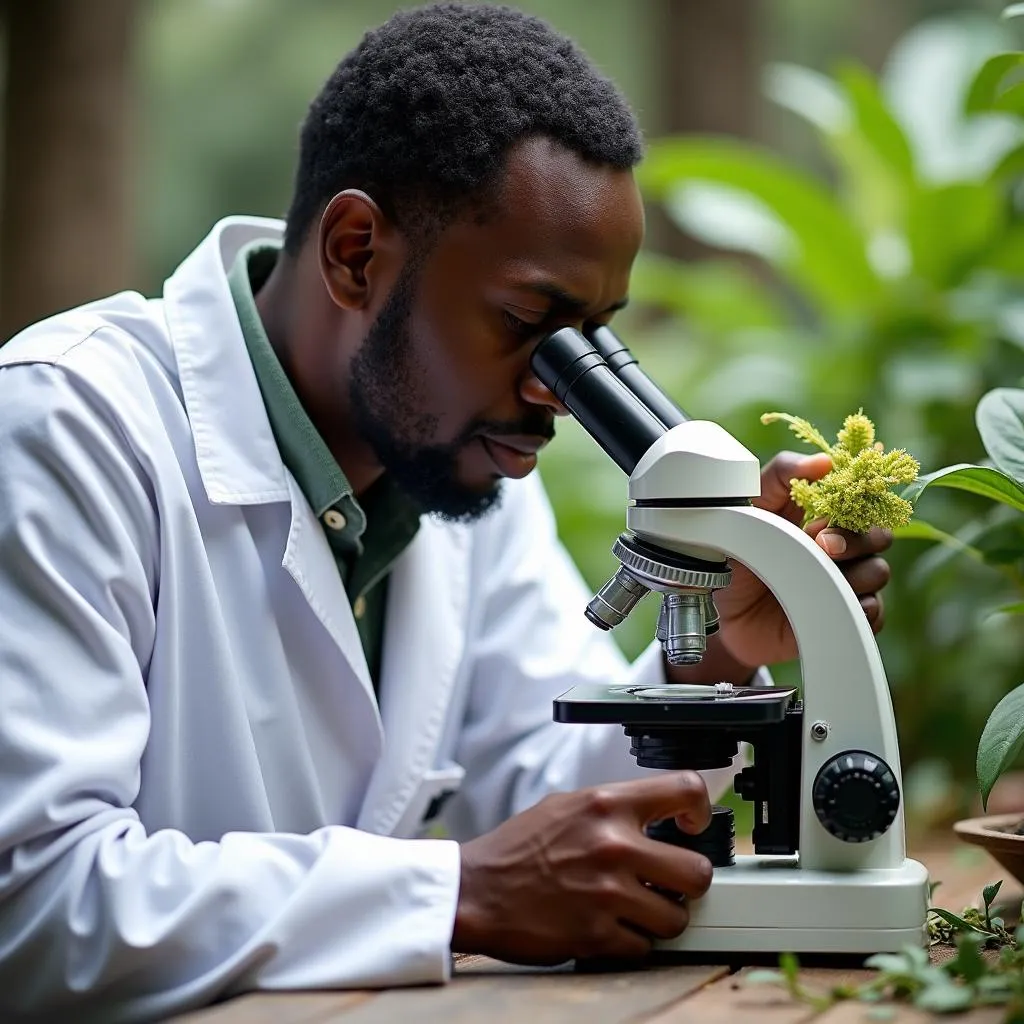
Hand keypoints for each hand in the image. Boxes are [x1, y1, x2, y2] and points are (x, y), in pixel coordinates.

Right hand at [452, 772, 712, 963]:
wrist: (477, 890)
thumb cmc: (518, 849)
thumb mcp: (566, 806)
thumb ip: (613, 808)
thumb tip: (656, 815)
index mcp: (606, 804)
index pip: (685, 789)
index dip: (700, 810)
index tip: (692, 826)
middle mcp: (613, 845)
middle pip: (698, 871)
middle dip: (687, 882)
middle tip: (669, 882)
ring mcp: (608, 893)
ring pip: (677, 916)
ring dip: (661, 917)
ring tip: (636, 908)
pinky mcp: (597, 935)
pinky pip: (645, 946)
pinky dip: (632, 941)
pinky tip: (611, 926)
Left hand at [712, 450, 891, 669]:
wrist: (727, 613)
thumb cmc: (740, 557)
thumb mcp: (752, 508)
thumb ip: (781, 476)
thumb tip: (824, 460)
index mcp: (824, 518)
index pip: (862, 502)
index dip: (856, 503)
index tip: (830, 511)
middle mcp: (841, 549)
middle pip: (879, 535)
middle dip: (856, 539)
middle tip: (823, 546)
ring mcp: (846, 583)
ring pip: (878, 571)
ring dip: (850, 575)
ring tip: (812, 581)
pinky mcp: (847, 617)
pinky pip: (873, 610)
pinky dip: (852, 607)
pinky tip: (824, 605)